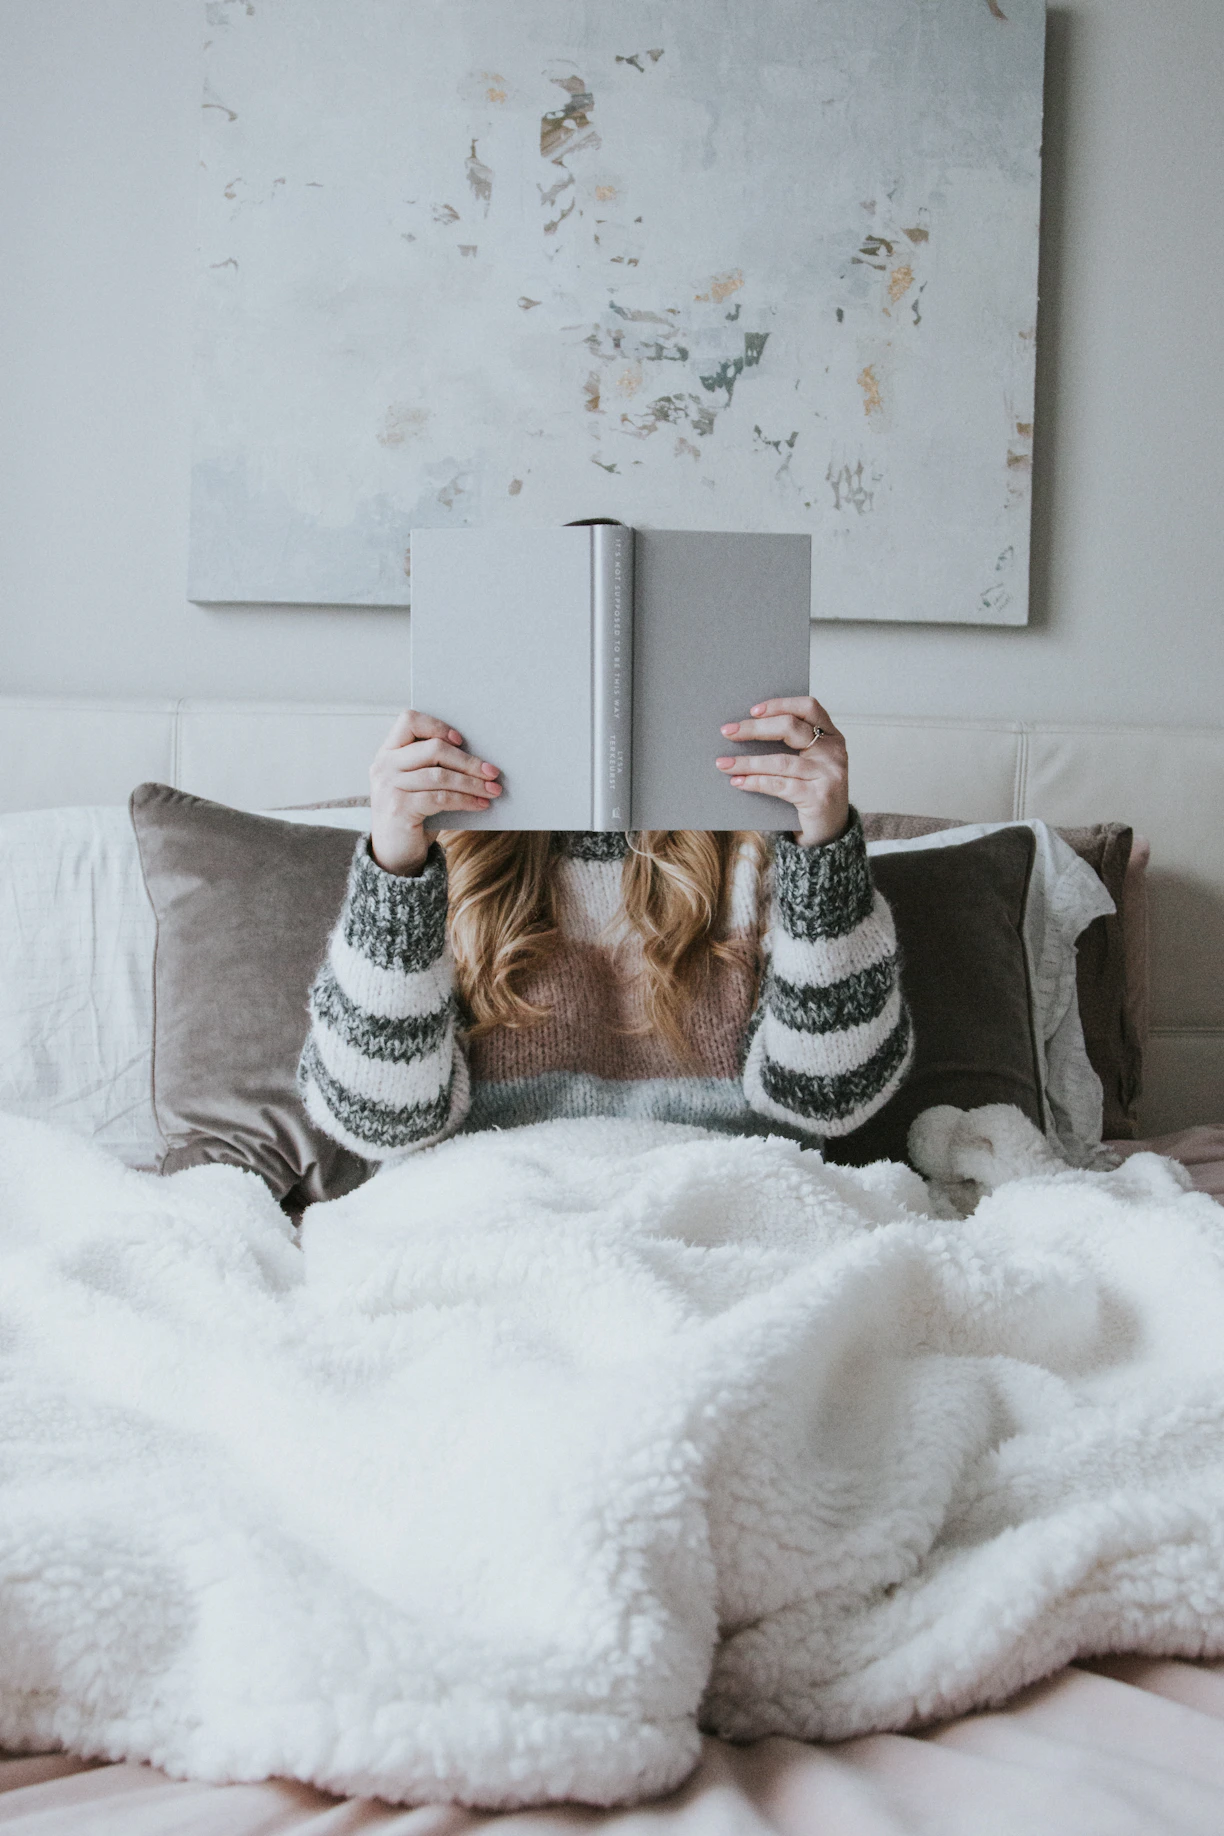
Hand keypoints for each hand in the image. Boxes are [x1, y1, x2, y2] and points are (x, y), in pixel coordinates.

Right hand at [369, 709, 501, 874]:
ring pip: (440, 775)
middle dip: (468, 761)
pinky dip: (465, 800)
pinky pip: (440, 798)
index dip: (437, 726)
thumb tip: (479, 758)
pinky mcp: (399, 809)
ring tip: (493, 790)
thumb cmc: (413, 813)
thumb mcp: (418, 784)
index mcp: (388, 752)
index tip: (460, 740)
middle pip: (433, 749)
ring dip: (472, 783)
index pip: (409, 720)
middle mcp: (384, 766)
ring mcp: (389, 787)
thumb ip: (433, 765)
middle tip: (492, 772)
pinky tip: (480, 804)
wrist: (394, 854)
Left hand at [715, 695, 849, 846]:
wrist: (831, 830)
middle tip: (728, 732)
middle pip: (790, 728)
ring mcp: (829, 775)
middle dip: (754, 729)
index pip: (808, 707)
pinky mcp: (818, 798)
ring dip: (747, 762)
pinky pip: (779, 785)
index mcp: (831, 736)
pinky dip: (755, 782)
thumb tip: (743, 731)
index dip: (779, 704)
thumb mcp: (808, 763)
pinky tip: (738, 782)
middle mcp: (834, 752)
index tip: (752, 710)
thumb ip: (791, 745)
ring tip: (723, 763)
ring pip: (780, 761)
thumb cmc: (812, 790)